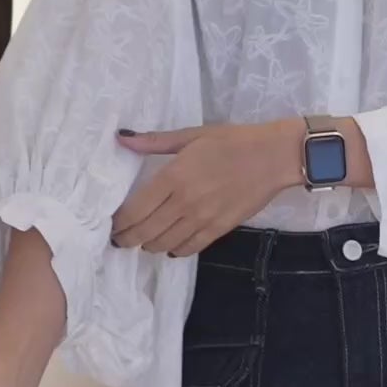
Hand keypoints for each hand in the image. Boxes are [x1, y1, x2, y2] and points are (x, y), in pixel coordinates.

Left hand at [112, 119, 303, 256]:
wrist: (274, 157)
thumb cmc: (233, 141)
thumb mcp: (192, 135)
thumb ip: (155, 141)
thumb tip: (122, 138)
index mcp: (174, 176)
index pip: (136, 209)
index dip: (119, 222)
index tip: (111, 225)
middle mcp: (184, 202)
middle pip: (145, 232)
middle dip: (127, 239)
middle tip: (119, 240)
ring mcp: (202, 219)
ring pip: (164, 244)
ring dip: (149, 246)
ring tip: (142, 242)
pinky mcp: (219, 229)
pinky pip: (189, 248)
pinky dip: (174, 251)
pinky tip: (169, 246)